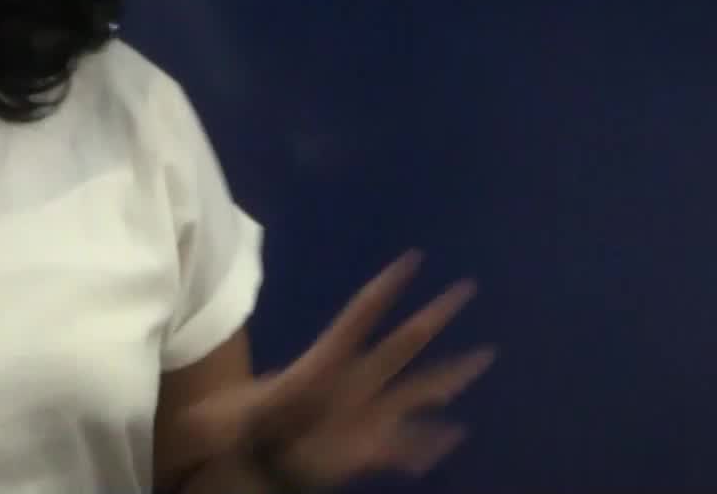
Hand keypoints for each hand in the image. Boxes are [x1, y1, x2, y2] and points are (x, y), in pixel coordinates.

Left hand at [172, 250, 495, 488]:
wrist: (238, 455)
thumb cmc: (233, 428)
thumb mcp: (233, 412)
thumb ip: (242, 405)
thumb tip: (242, 391)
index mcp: (320, 368)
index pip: (357, 320)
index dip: (382, 293)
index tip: (411, 260)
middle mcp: (349, 386)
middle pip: (399, 347)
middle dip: (432, 319)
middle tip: (466, 289)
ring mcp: (360, 415)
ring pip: (414, 390)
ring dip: (448, 376)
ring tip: (482, 355)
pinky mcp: (363, 450)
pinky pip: (404, 444)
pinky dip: (430, 441)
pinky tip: (456, 434)